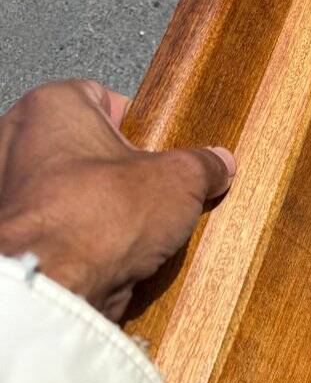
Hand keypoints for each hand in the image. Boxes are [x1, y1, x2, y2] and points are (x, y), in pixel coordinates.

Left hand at [0, 80, 235, 319]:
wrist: (57, 284)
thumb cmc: (98, 217)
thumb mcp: (179, 180)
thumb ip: (203, 165)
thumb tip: (218, 163)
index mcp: (53, 107)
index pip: (105, 97)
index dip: (142, 124)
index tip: (166, 145)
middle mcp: (20, 141)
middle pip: (90, 146)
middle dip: (126, 169)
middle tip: (160, 187)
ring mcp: (13, 190)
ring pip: (77, 189)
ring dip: (108, 206)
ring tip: (144, 224)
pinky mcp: (20, 234)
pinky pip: (66, 227)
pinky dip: (90, 237)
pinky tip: (120, 250)